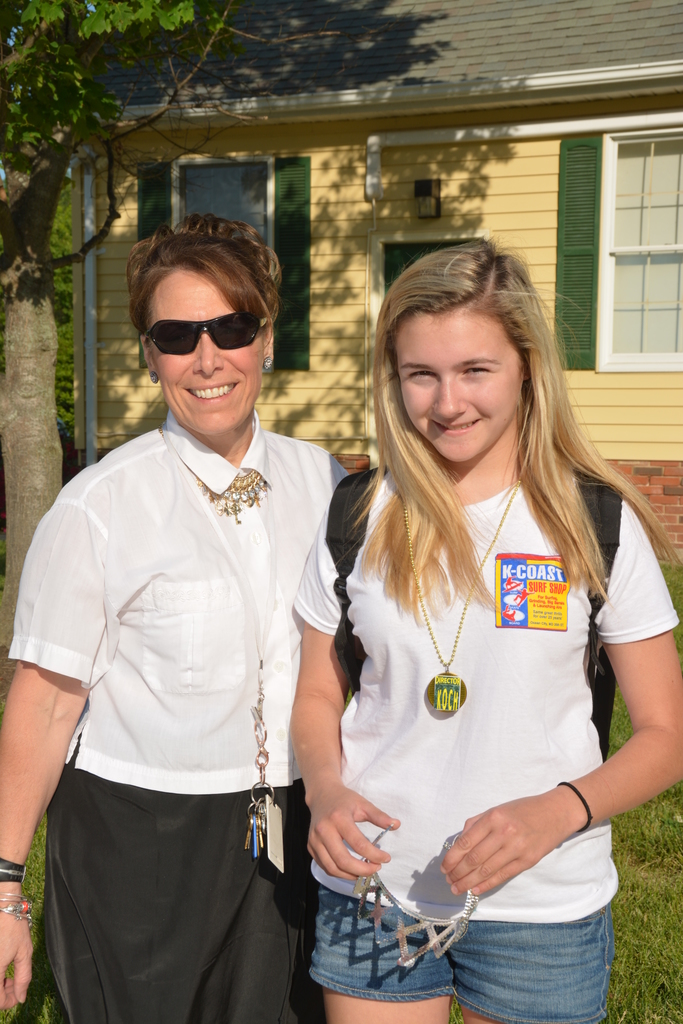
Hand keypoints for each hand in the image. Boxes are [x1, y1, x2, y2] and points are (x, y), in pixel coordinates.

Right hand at [0, 888, 32, 1009]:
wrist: (3, 905)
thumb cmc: (14, 926)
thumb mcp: (24, 952)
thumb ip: (23, 978)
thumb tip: (21, 997)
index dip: (9, 1002)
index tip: (18, 993)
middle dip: (3, 994)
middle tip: (14, 983)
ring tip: (7, 975)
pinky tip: (1, 965)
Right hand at [306, 777, 399, 880]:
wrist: (322, 795)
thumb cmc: (344, 800)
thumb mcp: (363, 804)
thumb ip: (379, 816)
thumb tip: (397, 825)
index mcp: (338, 818)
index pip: (358, 844)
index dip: (374, 855)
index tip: (386, 858)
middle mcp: (323, 830)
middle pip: (343, 860)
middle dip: (362, 870)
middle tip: (376, 869)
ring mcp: (314, 840)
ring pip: (332, 868)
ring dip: (351, 875)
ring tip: (365, 872)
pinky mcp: (310, 847)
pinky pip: (325, 867)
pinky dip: (340, 873)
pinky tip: (352, 870)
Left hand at [441, 787, 587, 895]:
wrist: (555, 813)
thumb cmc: (522, 810)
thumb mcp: (496, 809)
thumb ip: (476, 824)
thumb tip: (458, 844)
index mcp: (493, 817)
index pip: (466, 842)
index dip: (452, 858)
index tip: (444, 867)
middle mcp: (503, 833)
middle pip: (474, 859)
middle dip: (458, 872)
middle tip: (449, 880)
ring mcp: (516, 848)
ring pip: (486, 870)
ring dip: (468, 882)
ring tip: (457, 888)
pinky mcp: (527, 861)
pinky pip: (502, 876)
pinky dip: (486, 885)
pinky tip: (475, 889)